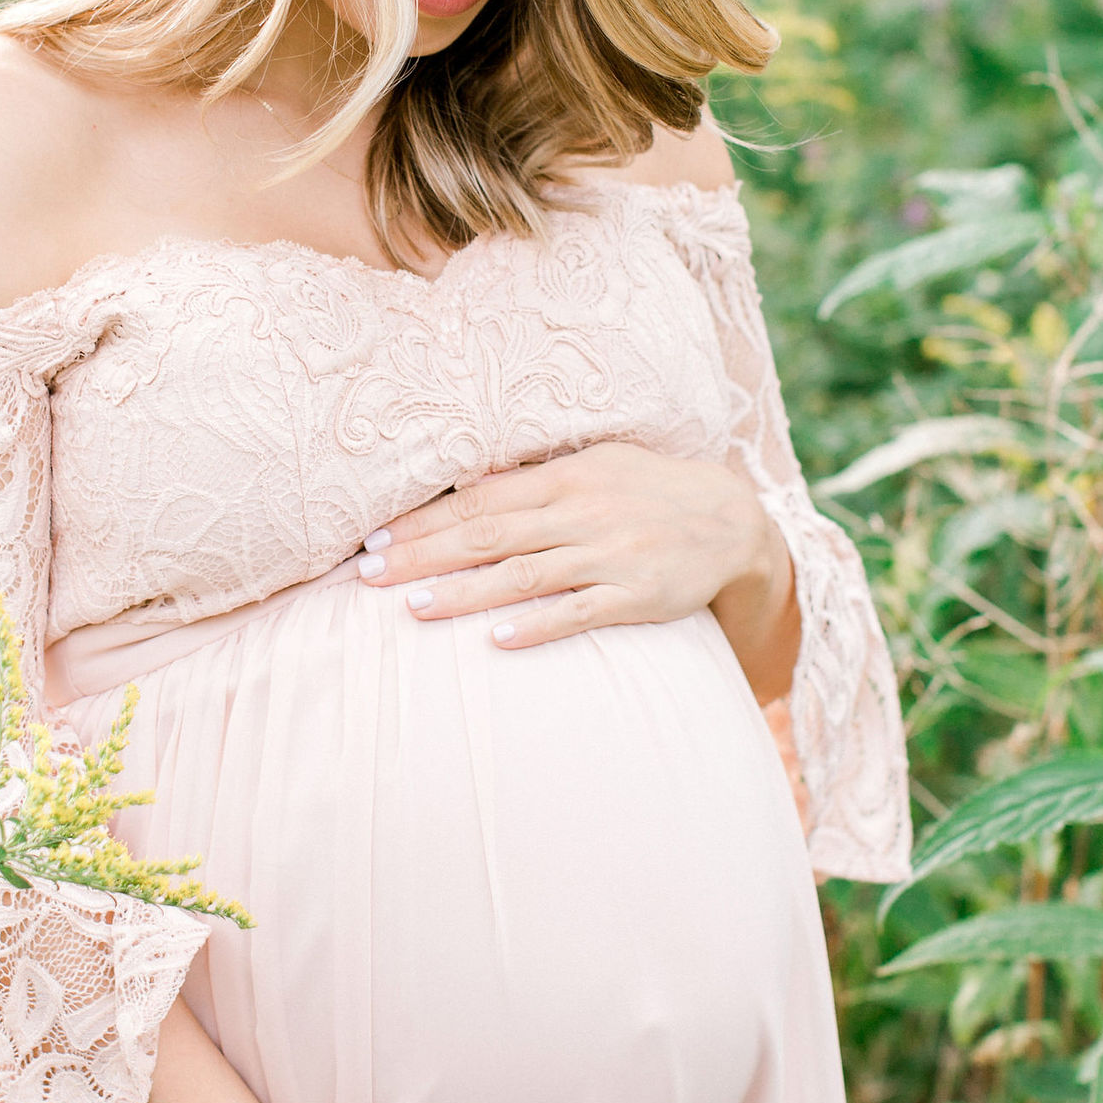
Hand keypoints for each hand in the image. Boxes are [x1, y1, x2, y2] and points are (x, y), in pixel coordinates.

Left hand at [358, 441, 790, 661]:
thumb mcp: (596, 463)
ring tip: (414, 608)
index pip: (480, 501)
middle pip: (489, 536)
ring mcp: (608, 555)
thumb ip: (534, 476)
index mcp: (565, 478)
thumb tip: (469, 481)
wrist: (732, 521)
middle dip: (425, 556)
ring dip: (465, 593)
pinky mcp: (636, 595)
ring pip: (524, 576)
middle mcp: (581, 513)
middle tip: (369, 575)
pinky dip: (536, 625)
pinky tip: (496, 639)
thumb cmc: (648, 489)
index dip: (426, 521)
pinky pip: (578, 613)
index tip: (376, 538)